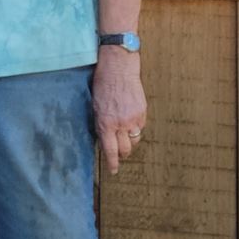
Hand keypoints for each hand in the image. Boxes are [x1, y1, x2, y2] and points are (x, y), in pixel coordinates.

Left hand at [93, 47, 145, 172]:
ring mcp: (134, 118)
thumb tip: (104, 138)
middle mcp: (121, 124)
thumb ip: (101, 124)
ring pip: (135, 140)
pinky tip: (130, 120)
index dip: (112, 164)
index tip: (113, 171)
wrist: (119, 67)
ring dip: (130, 142)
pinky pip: (140, 127)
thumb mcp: (95, 106)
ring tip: (124, 136)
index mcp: (106, 123)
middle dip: (122, 154)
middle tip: (119, 154)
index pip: (111, 151)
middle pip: (126, 150)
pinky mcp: (143, 112)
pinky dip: (135, 128)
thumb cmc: (102, 84)